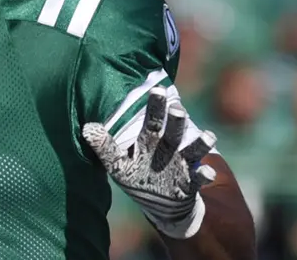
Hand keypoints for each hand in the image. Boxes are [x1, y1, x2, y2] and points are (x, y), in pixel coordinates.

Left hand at [82, 87, 217, 238]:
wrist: (162, 206)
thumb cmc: (138, 178)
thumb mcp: (118, 165)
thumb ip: (105, 147)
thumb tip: (88, 127)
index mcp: (151, 140)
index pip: (153, 119)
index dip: (155, 106)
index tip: (157, 90)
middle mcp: (169, 148)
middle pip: (174, 130)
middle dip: (177, 120)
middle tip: (177, 109)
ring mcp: (182, 164)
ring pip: (193, 149)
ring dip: (201, 142)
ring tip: (208, 137)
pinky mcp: (191, 183)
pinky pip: (201, 177)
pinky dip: (205, 173)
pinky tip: (207, 172)